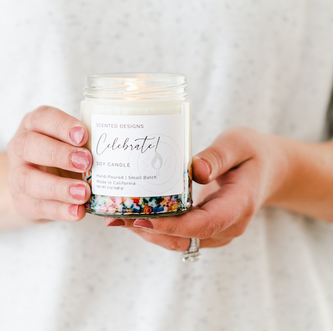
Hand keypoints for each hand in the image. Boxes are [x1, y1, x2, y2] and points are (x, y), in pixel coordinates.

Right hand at [7, 106, 91, 222]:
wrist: (35, 186)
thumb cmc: (60, 155)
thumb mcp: (69, 142)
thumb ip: (85, 143)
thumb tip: (117, 150)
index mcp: (34, 125)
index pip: (42, 118)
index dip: (62, 125)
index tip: (83, 135)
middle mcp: (20, 147)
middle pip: (29, 146)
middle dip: (59, 154)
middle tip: (86, 162)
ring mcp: (16, 176)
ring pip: (29, 180)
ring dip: (59, 187)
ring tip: (83, 193)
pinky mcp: (22, 202)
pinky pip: (39, 207)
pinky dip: (60, 210)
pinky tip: (78, 211)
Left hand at [105, 127, 291, 250]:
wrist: (270, 169)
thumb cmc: (254, 154)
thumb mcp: (239, 144)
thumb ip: (218, 156)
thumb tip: (194, 170)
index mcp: (239, 205)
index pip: (204, 224)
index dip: (172, 226)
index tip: (143, 218)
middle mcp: (229, 225)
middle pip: (187, 238)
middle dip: (151, 231)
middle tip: (118, 217)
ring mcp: (219, 231)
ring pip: (181, 241)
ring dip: (150, 233)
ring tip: (118, 218)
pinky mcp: (208, 227)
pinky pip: (182, 234)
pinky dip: (158, 228)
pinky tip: (134, 216)